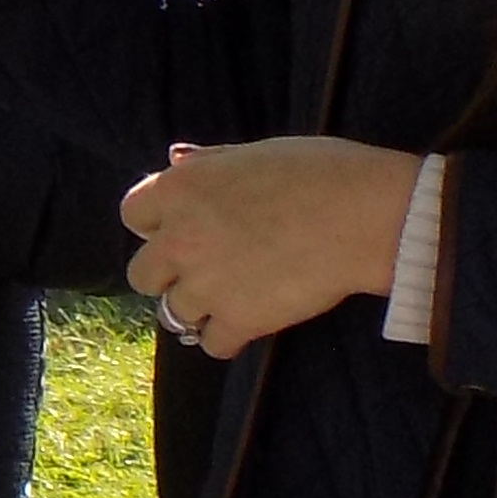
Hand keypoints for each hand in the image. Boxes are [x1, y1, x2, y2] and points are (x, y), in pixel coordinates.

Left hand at [119, 137, 420, 354]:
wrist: (363, 216)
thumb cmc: (321, 171)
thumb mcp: (256, 152)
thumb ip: (211, 163)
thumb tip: (178, 160)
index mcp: (181, 190)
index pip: (133, 215)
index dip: (156, 224)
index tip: (180, 228)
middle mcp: (180, 239)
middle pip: (141, 275)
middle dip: (168, 275)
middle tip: (203, 270)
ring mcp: (205, 284)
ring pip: (173, 315)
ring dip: (198, 309)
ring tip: (229, 299)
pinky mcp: (238, 320)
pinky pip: (213, 345)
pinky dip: (229, 338)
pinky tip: (250, 324)